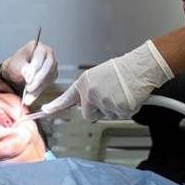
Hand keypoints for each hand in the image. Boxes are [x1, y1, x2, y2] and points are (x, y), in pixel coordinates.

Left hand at [1, 40, 57, 105]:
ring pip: (49, 77)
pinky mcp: (52, 76)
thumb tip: (28, 73)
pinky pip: (48, 84)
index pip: (40, 55)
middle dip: (38, 79)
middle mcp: (48, 55)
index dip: (35, 67)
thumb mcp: (16, 64)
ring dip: (38, 87)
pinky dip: (39, 91)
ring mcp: (52, 65)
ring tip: (28, 96)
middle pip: (48, 66)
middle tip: (29, 88)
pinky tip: (31, 97)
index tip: (27, 78)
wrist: (18, 73)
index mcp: (38, 47)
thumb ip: (22, 67)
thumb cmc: (17, 64)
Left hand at [42, 41, 172, 119]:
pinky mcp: (117, 108)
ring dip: (114, 109)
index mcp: (84, 83)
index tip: (45, 110)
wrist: (139, 67)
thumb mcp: (98, 76)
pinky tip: (129, 97)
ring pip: (105, 116)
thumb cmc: (122, 70)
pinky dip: (126, 110)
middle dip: (98, 111)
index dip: (56, 105)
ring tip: (121, 93)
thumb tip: (84, 103)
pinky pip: (119, 117)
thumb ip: (89, 90)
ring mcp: (103, 101)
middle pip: (89, 114)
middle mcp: (90, 93)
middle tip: (111, 97)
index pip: (67, 97)